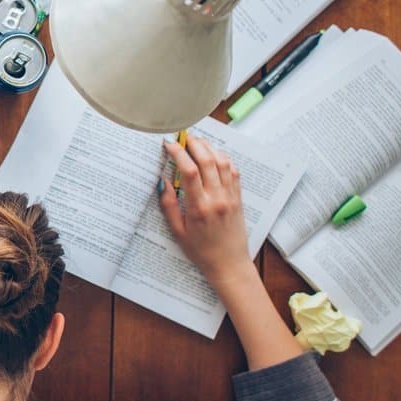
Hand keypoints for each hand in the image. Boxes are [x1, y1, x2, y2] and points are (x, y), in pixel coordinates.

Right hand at [159, 136, 251, 283]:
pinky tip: (213, 155)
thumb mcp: (177, 231)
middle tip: (183, 136)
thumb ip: (168, 205)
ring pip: (222, 162)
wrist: (229, 264)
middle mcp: (217, 198)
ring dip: (209, 147)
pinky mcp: (238, 198)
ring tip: (197, 142)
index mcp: (199, 207)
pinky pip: (233, 171)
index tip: (168, 144)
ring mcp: (230, 197)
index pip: (189, 171)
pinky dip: (223, 158)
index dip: (178, 153)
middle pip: (207, 160)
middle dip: (194, 143)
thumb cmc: (201, 251)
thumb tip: (162, 181)